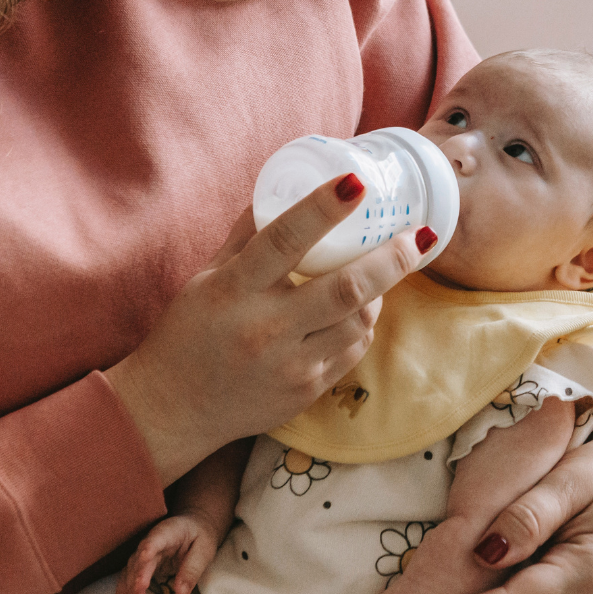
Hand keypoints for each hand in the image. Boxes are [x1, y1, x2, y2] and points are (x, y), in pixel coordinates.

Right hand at [105, 175, 434, 485]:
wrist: (174, 409)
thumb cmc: (189, 332)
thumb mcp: (208, 275)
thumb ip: (248, 234)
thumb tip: (285, 185)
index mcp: (234, 290)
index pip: (284, 240)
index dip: (323, 209)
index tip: (356, 183)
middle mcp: (265, 328)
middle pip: (347, 289)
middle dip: (391, 259)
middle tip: (418, 236)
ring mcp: (290, 365)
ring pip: (360, 321)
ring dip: (380, 292)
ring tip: (380, 271)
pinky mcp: (307, 391)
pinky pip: (353, 350)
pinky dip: (361, 325)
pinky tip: (355, 311)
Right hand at [113, 510, 220, 593]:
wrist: (192, 528)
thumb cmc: (200, 538)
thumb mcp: (204, 550)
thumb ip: (193, 569)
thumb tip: (181, 592)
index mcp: (171, 531)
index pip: (158, 537)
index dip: (150, 546)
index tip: (145, 556)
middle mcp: (152, 541)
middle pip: (141, 557)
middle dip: (138, 576)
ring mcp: (144, 553)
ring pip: (131, 568)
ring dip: (129, 587)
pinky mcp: (141, 565)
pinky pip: (129, 577)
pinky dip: (124, 591)